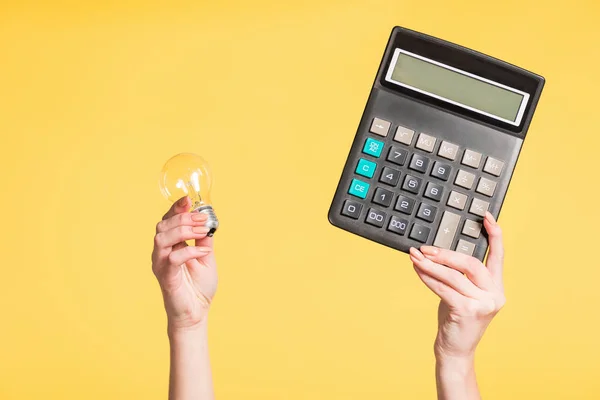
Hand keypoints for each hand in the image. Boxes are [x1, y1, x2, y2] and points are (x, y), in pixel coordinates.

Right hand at [152, 196, 217, 331]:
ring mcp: (161, 264)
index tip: (189, 199)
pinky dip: (190, 251)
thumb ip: (204, 239)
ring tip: (203, 232)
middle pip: (163, 226)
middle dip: (184, 218)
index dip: (176, 208)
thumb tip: (208, 220)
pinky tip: (203, 252)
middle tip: (203, 219)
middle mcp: (161, 253)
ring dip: (184, 230)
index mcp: (170, 246)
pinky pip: (173, 258)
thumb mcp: (206, 257)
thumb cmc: (198, 287)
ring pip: (162, 238)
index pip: (168, 221)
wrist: (197, 312)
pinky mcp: (166, 277)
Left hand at [409, 211, 505, 360]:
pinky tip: (417, 270)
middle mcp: (494, 295)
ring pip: (454, 276)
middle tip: (425, 248)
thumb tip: (437, 251)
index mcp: (497, 287)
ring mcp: (482, 304)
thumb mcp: (463, 293)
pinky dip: (427, 277)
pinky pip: (443, 288)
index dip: (494, 235)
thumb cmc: (456, 317)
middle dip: (446, 254)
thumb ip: (460, 275)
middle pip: (471, 263)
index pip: (498, 256)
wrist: (455, 349)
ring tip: (415, 256)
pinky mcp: (467, 311)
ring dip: (431, 265)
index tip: (486, 216)